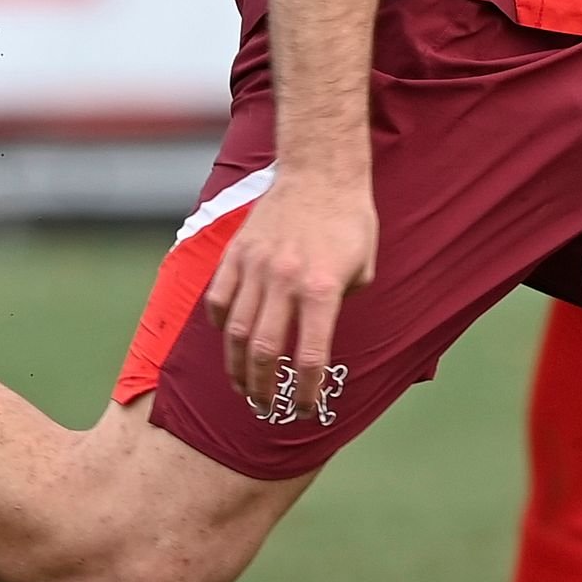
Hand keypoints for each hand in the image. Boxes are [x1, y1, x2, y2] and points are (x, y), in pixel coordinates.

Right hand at [205, 167, 376, 429]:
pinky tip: (225, 339)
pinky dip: (218, 323)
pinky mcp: (237, 252)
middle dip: (263, 388)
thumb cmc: (350, 220)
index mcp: (321, 289)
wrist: (321, 171)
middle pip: (263, 351)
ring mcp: (255, 266)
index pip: (310, 356)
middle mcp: (285, 281)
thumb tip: (317, 334)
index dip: (306, 391)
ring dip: (236, 366)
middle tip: (266, 407)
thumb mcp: (364, 268)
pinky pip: (218, 298)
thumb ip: (341, 305)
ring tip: (241, 386)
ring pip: (234, 330)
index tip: (305, 410)